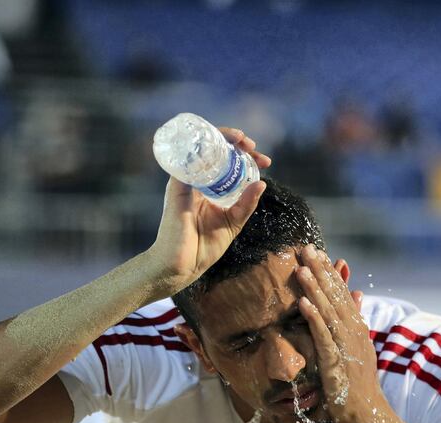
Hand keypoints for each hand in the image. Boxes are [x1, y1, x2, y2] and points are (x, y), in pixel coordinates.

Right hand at [148, 128, 270, 293]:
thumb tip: (262, 183)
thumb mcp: (233, 222)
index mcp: (211, 189)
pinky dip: (201, 151)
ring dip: (220, 139)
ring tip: (240, 140)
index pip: (228, 164)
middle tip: (251, 145)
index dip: (246, 157)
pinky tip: (218, 148)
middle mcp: (197, 182)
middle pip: (215, 151)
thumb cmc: (203, 248)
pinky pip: (187, 163)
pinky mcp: (176, 187)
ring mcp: (186, 183)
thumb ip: (246, 204)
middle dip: (236, 141)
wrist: (182, 266)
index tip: (264, 160)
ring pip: (201, 150)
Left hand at [296, 244, 391, 422]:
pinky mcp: (336, 361)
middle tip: (306, 248)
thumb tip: (358, 294)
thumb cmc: (359, 383)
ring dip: (314, 288)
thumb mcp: (359, 346)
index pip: (342, 293)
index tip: (318, 252)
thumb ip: (356, 319)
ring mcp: (346, 345)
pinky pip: (323, 335)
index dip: (330, 272)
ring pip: (329, 311)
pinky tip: (303, 303)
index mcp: (357, 327)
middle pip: (335, 296)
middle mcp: (354, 331)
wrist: (369, 415)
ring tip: (300, 268)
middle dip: (320, 271)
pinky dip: (314, 318)